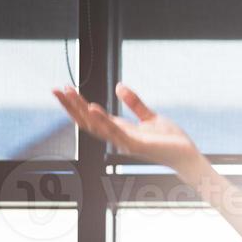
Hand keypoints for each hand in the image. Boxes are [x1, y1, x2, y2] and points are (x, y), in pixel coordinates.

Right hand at [52, 83, 203, 174]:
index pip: (91, 116)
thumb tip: (118, 86)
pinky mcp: (136, 145)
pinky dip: (103, 121)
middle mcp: (117, 137)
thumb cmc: (169, 139)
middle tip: (56, 89)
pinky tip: (93, 108)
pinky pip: (115, 133)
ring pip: (96, 126)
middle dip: (70, 105)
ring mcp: (124, 142)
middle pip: (87, 121)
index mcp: (119, 130)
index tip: (64, 88)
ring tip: (69, 93)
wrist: (186, 155)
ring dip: (81, 110)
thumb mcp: (149, 116)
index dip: (76, 104)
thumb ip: (134, 103)